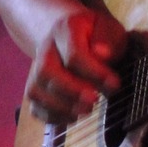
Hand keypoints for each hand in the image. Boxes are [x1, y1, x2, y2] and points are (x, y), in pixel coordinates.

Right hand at [24, 7, 127, 123]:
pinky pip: (34, 105)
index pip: (73, 53)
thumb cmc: (95, 32)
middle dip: (71, 91)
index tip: (113, 84)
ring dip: (60, 107)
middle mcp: (45, 48)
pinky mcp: (35, 86)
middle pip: (47, 72)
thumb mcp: (108, 28)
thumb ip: (108, 41)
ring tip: (86, 111)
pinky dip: (51, 116)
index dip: (93, 73)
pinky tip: (71, 117)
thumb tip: (102, 54)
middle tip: (94, 102)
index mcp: (65, 29)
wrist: (67, 28)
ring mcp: (35, 68)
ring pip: (35, 90)